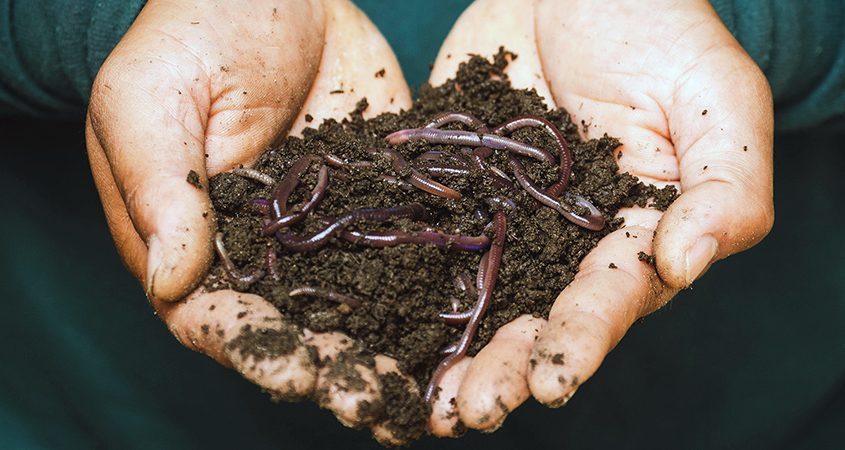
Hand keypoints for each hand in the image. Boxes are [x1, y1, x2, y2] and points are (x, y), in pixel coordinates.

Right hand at [86, 0, 419, 442]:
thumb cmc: (193, 32)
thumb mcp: (152, 98)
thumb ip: (161, 187)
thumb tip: (173, 279)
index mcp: (196, 243)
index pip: (216, 317)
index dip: (255, 351)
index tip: (295, 371)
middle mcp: (266, 255)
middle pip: (298, 330)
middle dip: (336, 370)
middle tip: (377, 402)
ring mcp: (330, 234)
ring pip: (360, 308)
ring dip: (392, 354)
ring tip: (430, 394)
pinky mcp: (381, 205)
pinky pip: (408, 253)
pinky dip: (434, 293)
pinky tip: (467, 326)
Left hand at [426, 0, 773, 433]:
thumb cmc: (658, 25)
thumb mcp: (714, 96)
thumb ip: (725, 185)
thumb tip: (686, 264)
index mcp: (633, 233)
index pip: (611, 297)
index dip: (583, 340)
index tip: (552, 380)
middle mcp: (565, 243)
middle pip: (535, 317)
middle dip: (506, 367)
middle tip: (470, 410)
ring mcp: (504, 221)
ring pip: (476, 299)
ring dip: (451, 351)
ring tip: (423, 400)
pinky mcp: (453, 192)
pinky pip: (425, 242)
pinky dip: (398, 286)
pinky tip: (369, 325)